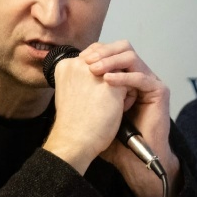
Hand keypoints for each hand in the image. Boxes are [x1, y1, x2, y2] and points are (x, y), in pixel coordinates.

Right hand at [41, 55, 126, 175]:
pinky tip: (120, 110)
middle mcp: (79, 64)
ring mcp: (96, 73)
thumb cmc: (73, 123)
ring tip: (115, 103)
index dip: (102, 70)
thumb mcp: (71, 92)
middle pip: (108, 59)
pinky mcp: (112, 84)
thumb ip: (81, 79)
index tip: (99, 91)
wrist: (75, 141)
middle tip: (110, 96)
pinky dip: (128, 96)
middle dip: (114, 73)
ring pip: (119, 70)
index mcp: (66, 66)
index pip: (93, 56)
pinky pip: (130, 83)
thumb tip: (100, 76)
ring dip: (121, 83)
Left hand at [82, 40, 180, 196]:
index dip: (96, 51)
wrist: (128, 156)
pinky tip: (107, 82)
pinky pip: (140, 77)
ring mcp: (149, 82)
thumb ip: (85, 85)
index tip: (79, 59)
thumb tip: (64, 67)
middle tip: (88, 62)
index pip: (112, 51)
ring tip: (95, 70)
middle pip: (124, 48)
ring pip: (132, 58)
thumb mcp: (92, 105)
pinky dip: (122, 77)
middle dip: (104, 52)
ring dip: (111, 61)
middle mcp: (138, 75)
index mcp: (125, 75)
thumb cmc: (108, 136)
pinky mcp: (159, 91)